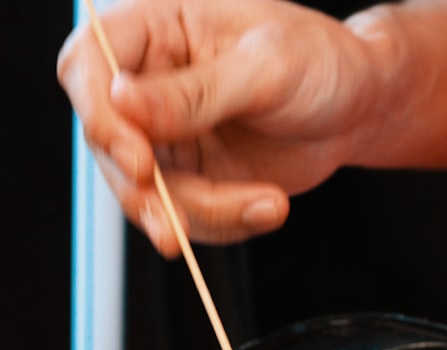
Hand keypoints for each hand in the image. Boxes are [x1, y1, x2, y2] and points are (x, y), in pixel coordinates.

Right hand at [58, 0, 378, 255]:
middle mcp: (148, 82)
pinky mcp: (190, 175)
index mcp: (155, 27)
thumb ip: (196, 90)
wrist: (359, 106)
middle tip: (193, 214)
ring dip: (198, 214)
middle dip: (151, 189)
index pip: (87, 64)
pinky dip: (222, 224)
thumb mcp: (266, 66)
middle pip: (107, 142)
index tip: (139, 161)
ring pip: (144, 192)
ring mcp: (166, 134)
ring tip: (266, 206)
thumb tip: (121, 101)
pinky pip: (183, 215)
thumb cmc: (320, 62)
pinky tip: (266, 208)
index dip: (100, 117)